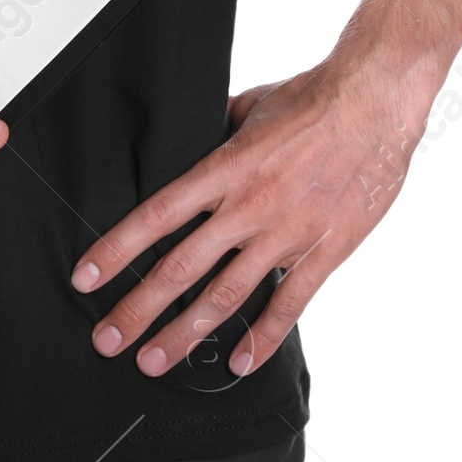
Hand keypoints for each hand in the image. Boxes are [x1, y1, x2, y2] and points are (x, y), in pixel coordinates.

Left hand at [70, 59, 429, 377]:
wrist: (374, 103)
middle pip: (180, 267)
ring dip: (185, 333)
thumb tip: (193, 138)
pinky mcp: (324, 251)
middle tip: (107, 340)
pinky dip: (263, 338)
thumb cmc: (313, 98)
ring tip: (154, 360)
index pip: (157, 216)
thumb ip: (218, 132)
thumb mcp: (249, 106)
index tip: (87, 278)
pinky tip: (240, 363)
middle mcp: (248, 207)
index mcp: (225, 169)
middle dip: (138, 308)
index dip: (117, 249)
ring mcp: (286, 233)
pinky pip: (289, 304)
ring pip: (225, 295)